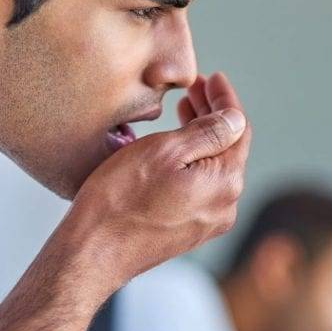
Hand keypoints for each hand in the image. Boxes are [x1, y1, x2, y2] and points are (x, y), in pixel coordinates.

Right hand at [62, 73, 252, 301]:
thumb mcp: (165, 150)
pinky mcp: (188, 230)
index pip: (238, 129)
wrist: (92, 252)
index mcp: (225, 182)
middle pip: (228, 148)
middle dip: (214, 115)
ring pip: (214, 166)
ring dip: (202, 136)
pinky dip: (193, 160)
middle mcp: (225, 205)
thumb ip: (208, 132)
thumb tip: (235, 119)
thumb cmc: (121, 198)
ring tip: (185, 110)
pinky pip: (201, 185)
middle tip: (194, 89)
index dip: (226, 100)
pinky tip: (176, 147)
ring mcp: (207, 221)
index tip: (213, 78)